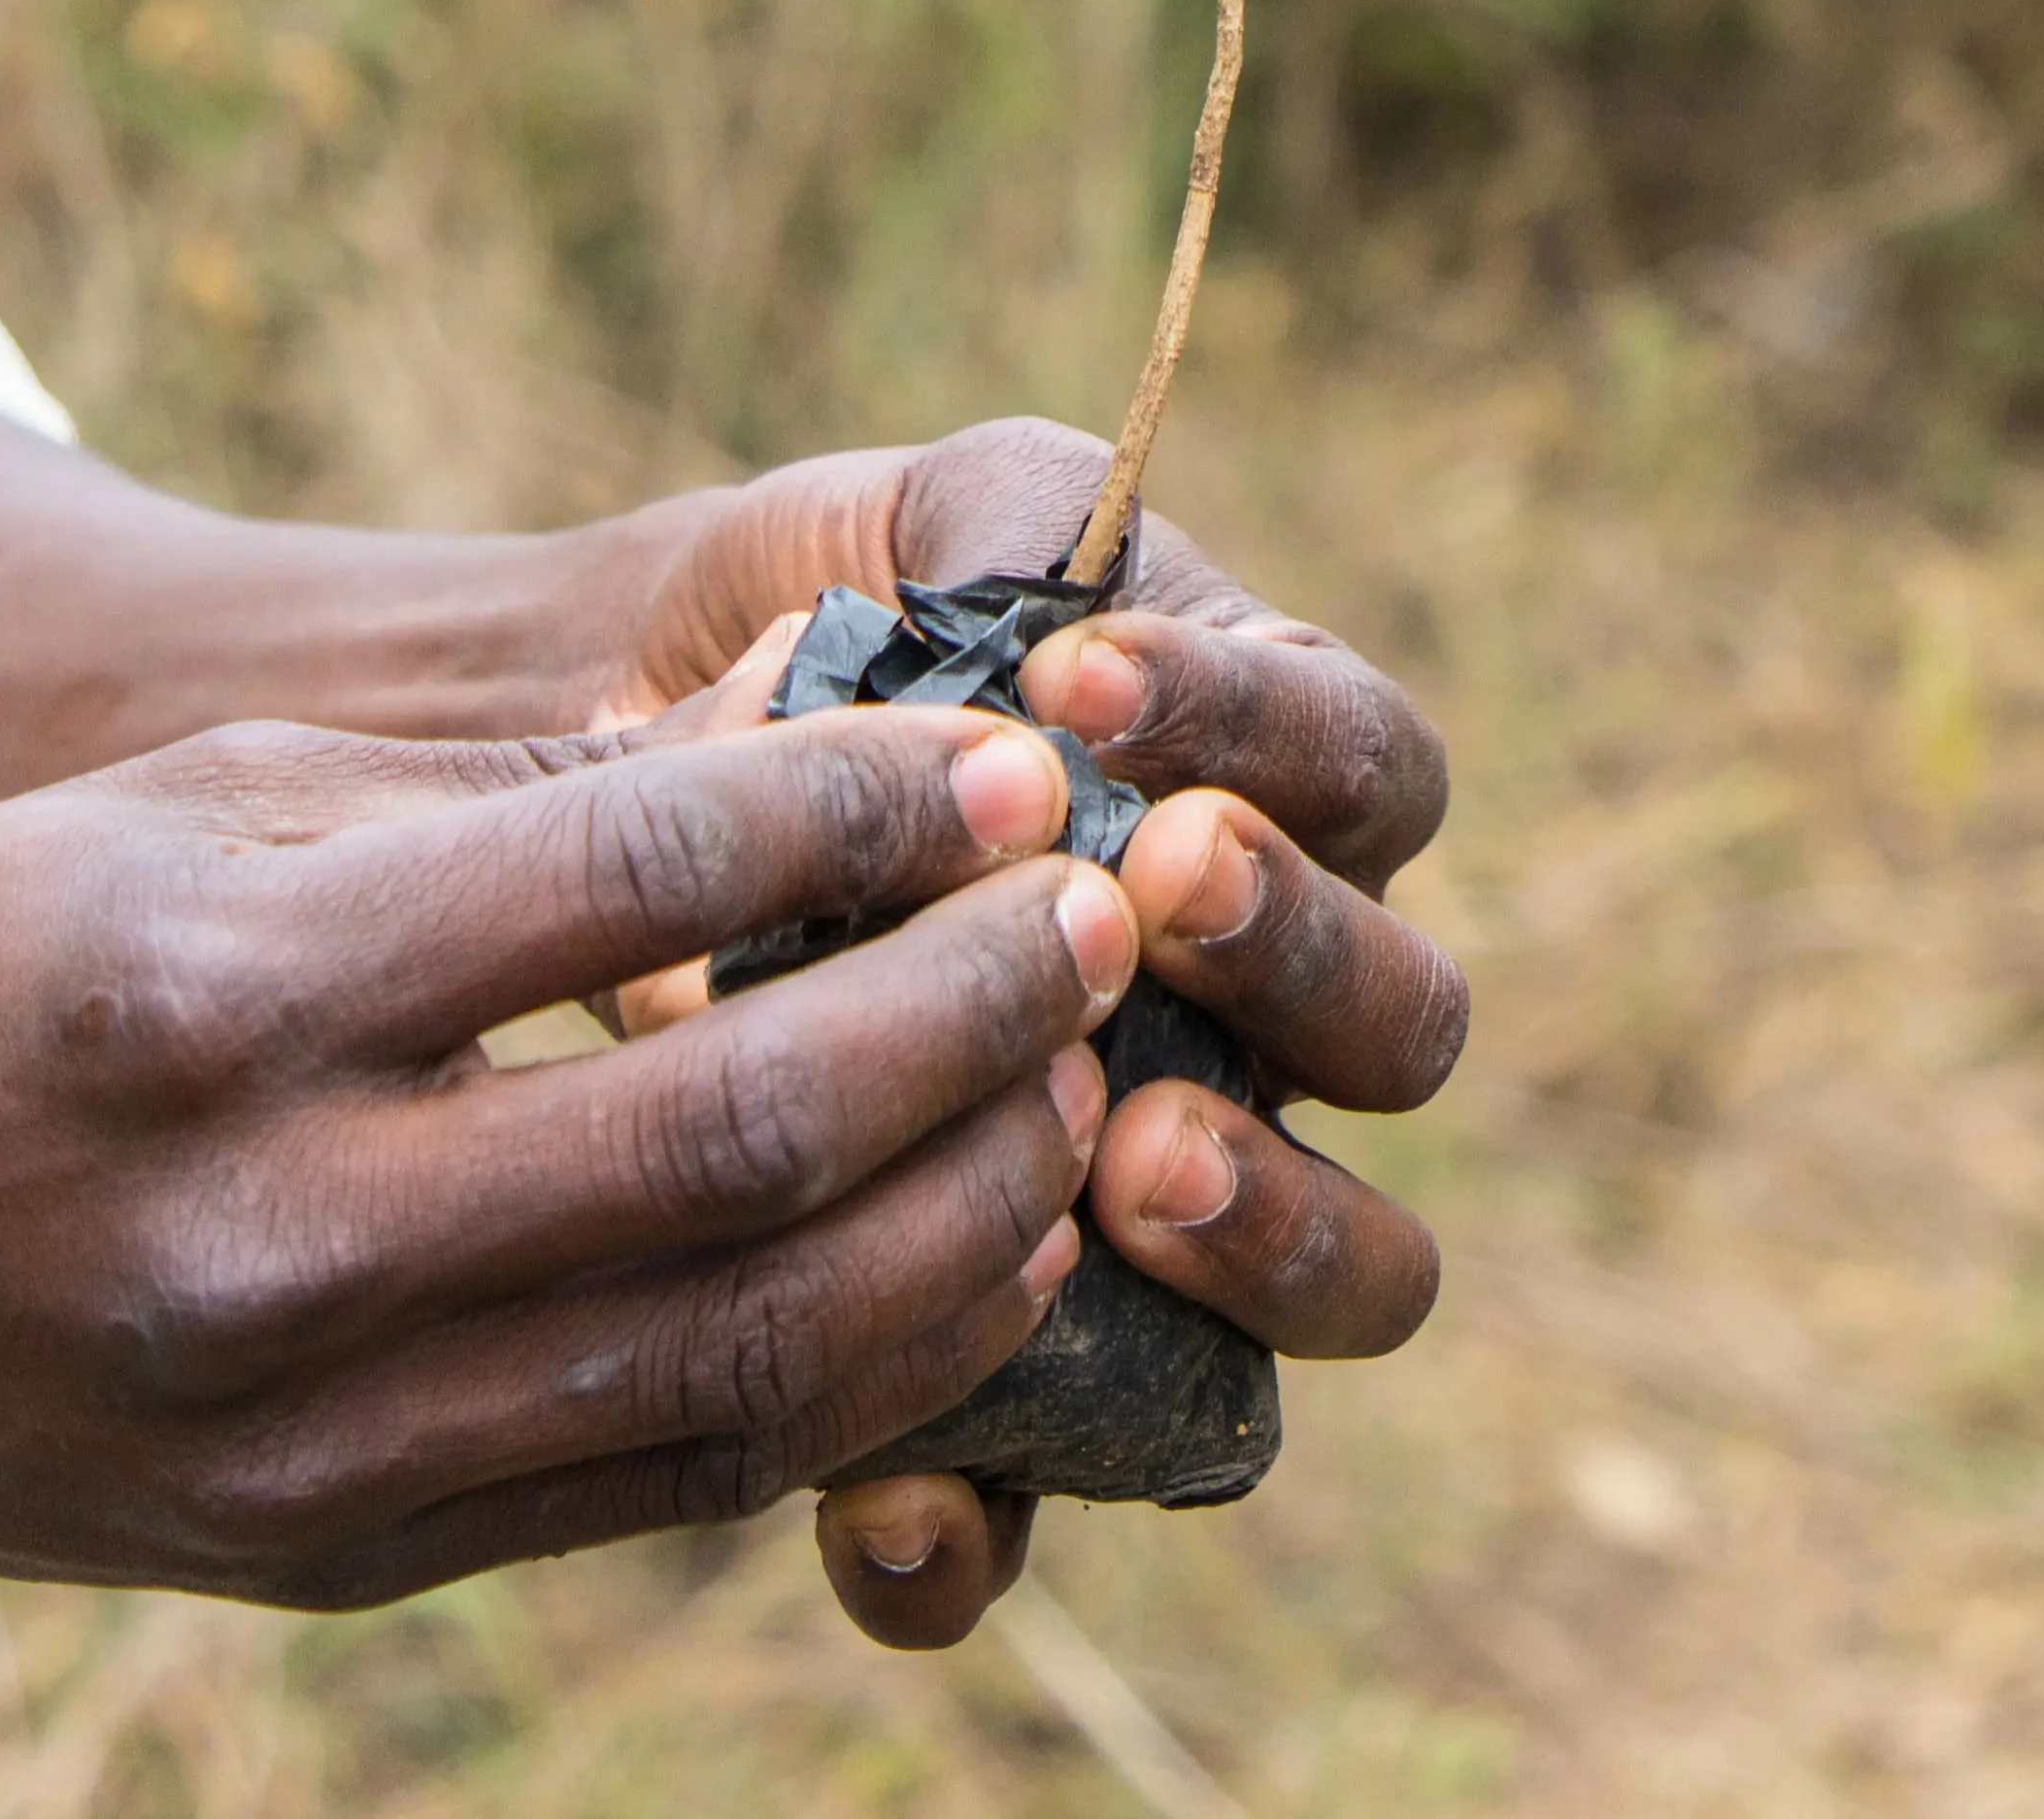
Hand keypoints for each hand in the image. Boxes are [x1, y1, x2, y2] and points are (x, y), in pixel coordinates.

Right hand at [0, 703, 1146, 1613]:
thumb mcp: (184, 808)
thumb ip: (487, 809)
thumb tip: (784, 763)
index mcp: (225, 986)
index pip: (629, 878)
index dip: (854, 808)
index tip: (999, 760)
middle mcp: (277, 1229)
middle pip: (738, 1136)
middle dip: (968, 1016)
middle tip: (1092, 918)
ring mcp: (310, 1435)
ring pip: (746, 1344)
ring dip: (960, 1215)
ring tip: (1066, 1094)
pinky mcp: (334, 1559)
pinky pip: (663, 1474)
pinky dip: (848, 1372)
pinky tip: (954, 1264)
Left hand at [621, 416, 1464, 1649]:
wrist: (641, 765)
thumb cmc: (836, 626)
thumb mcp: (937, 528)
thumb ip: (1028, 535)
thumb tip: (1063, 649)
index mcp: (1276, 796)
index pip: (1369, 773)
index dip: (1266, 735)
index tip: (1082, 679)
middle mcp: (1262, 1009)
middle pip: (1403, 1029)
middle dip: (1301, 970)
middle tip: (1158, 901)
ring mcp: (1167, 1186)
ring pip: (1336, 1273)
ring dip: (1266, 1232)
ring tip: (1129, 1165)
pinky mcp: (1007, 1346)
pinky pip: (1060, 1484)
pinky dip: (993, 1515)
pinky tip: (900, 1497)